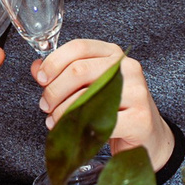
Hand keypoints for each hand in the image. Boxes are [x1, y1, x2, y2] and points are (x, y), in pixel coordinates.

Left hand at [34, 40, 173, 167]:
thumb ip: (63, 75)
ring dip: (62, 111)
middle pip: (78, 70)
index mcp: (115, 54)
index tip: (41, 79)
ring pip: (86, 96)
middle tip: (45, 105)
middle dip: (54, 90)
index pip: (79, 47)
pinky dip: (79, 129)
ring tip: (54, 121)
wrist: (147, 137)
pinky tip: (72, 133)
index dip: (54, 62)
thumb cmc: (116, 109)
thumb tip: (37, 68)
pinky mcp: (139, 118)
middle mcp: (128, 68)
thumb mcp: (91, 86)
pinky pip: (100, 122)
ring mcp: (137, 92)